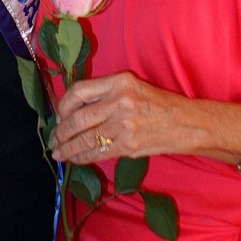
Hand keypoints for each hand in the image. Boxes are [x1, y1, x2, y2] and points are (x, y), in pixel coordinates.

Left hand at [50, 71, 180, 164]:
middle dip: (61, 131)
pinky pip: (98, 152)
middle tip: (54, 138)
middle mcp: (120, 100)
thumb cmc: (158, 104)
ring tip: (58, 153)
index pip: (80, 90)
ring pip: (86, 138)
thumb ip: (106, 94)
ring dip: (68, 148)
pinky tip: (76, 159)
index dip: (64, 104)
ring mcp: (124, 124)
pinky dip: (83, 157)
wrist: (186, 123)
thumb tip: (75, 110)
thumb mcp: (132, 87)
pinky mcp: (129, 145)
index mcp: (119, 81)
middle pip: (79, 117)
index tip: (59, 114)